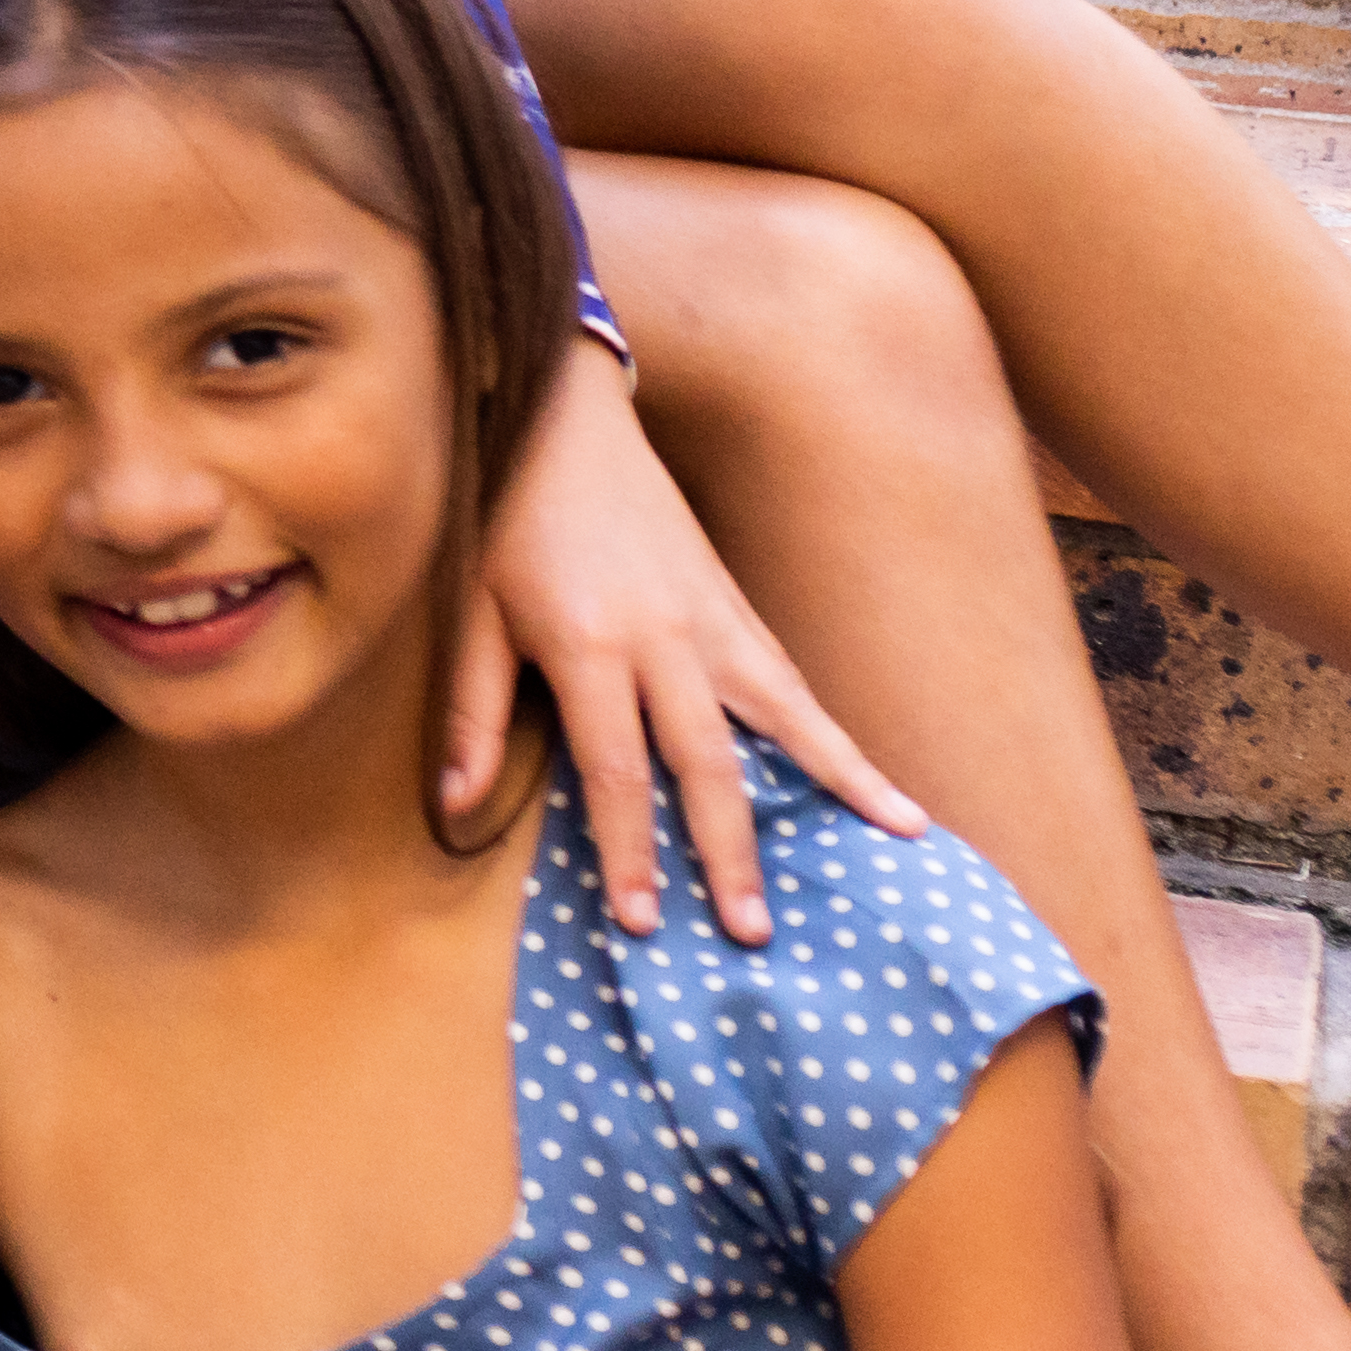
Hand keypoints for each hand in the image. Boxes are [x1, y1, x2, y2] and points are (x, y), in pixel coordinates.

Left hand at [468, 342, 923, 945]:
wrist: (566, 420)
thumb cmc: (509, 518)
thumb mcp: (471, 610)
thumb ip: (473, 712)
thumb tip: (452, 804)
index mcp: (589, 646)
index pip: (614, 771)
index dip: (628, 849)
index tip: (643, 920)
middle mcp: (665, 640)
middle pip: (706, 762)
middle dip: (729, 851)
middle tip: (752, 929)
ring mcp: (714, 621)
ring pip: (786, 716)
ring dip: (838, 783)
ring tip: (899, 839)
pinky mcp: (739, 607)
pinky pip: (795, 683)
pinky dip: (838, 735)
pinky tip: (879, 778)